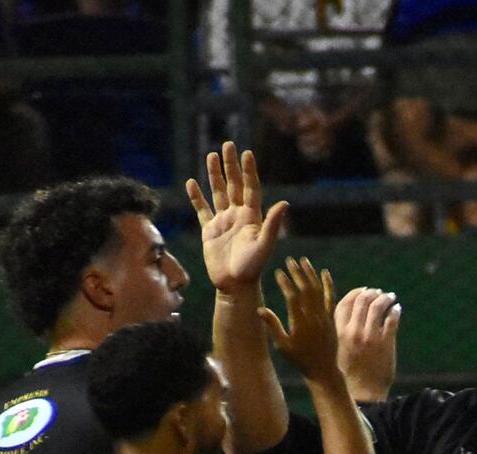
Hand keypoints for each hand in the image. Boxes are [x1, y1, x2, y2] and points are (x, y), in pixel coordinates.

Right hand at [188, 140, 288, 298]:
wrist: (235, 286)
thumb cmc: (252, 268)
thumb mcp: (264, 245)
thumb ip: (272, 224)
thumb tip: (285, 203)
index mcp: (252, 216)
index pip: (250, 188)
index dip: (249, 171)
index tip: (247, 153)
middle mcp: (238, 215)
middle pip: (233, 185)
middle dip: (230, 165)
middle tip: (227, 144)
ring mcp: (223, 222)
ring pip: (218, 192)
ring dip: (214, 175)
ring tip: (211, 156)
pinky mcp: (210, 231)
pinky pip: (202, 210)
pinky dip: (196, 197)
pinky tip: (191, 183)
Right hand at [260, 257, 340, 381]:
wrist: (322, 370)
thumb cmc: (299, 359)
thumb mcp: (282, 346)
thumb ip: (273, 326)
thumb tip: (259, 309)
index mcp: (300, 323)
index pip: (292, 297)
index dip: (285, 283)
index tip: (279, 272)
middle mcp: (313, 317)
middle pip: (305, 289)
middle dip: (297, 273)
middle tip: (290, 260)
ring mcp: (324, 317)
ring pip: (318, 290)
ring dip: (311, 274)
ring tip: (303, 261)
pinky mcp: (332, 318)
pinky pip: (331, 298)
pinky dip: (328, 284)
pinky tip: (325, 273)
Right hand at [335, 286, 400, 401]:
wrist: (362, 393)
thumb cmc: (348, 373)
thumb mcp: (337, 350)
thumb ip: (341, 331)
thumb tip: (351, 314)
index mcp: (338, 332)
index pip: (345, 303)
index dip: (356, 293)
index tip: (364, 290)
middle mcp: (353, 332)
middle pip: (362, 301)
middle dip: (373, 293)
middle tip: (380, 292)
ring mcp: (370, 337)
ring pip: (378, 306)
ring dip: (386, 298)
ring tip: (391, 297)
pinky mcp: (386, 343)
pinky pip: (392, 319)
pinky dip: (395, 311)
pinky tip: (397, 309)